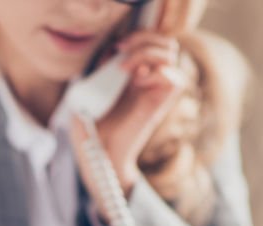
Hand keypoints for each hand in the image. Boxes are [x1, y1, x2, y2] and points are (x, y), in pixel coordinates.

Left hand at [69, 30, 185, 212]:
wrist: (99, 153)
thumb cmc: (91, 127)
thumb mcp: (89, 91)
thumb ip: (101, 68)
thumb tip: (112, 52)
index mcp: (135, 74)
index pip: (151, 40)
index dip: (136, 36)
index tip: (114, 48)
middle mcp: (150, 79)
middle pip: (165, 40)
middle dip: (143, 38)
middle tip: (121, 51)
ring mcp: (157, 90)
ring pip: (171, 51)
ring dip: (146, 52)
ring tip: (126, 69)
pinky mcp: (162, 103)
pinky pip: (173, 76)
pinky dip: (155, 72)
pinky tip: (138, 81)